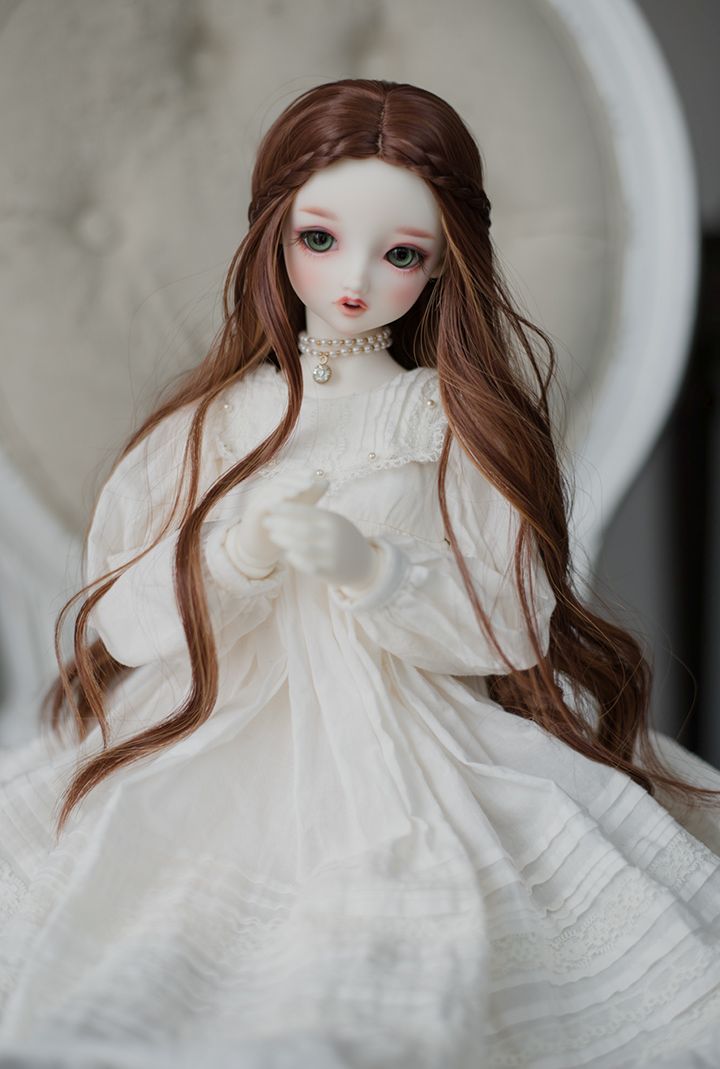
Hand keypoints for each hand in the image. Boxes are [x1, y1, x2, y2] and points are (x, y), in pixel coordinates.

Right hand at [229, 471, 329, 574]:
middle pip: (282, 481)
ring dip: (285, 490)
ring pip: (271, 491)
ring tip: (297, 492)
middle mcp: (269, 491)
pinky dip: (272, 501)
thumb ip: (311, 495)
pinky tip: (282, 503)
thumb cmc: (284, 525)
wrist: (264, 547)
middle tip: (309, 483)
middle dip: (296, 481)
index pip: (291, 476)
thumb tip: (326, 481)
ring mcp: (260, 500)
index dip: (301, 473)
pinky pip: (262, 504)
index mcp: (280, 488)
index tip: (314, 474)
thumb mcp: (300, 509)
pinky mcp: (253, 512)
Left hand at [261, 500, 382, 590]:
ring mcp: (332, 555)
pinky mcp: (330, 571)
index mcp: (333, 520)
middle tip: (266, 521)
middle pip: (301, 529)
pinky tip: (286, 553)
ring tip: (272, 535)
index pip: (306, 511)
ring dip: (284, 540)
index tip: (271, 505)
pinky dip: (295, 559)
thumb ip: (315, 515)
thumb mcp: (335, 521)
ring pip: (302, 547)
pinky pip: (307, 565)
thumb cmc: (343, 538)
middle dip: (280, 524)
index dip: (286, 508)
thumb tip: (286, 503)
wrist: (365, 564)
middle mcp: (333, 537)